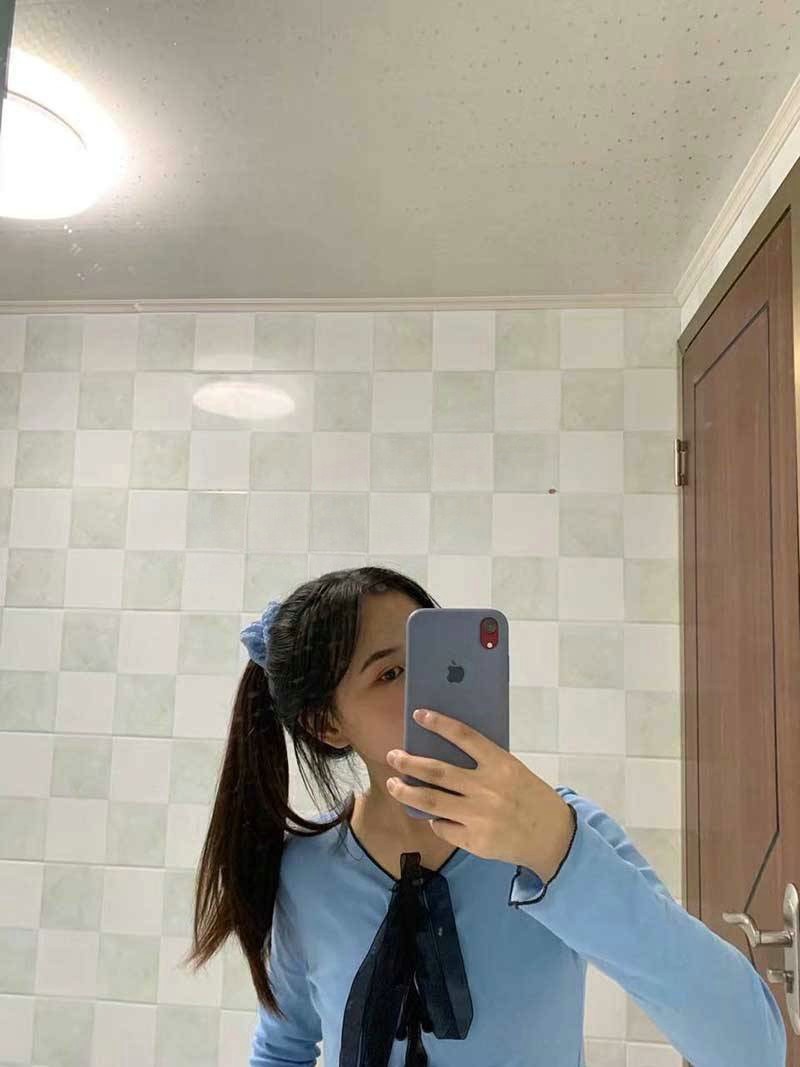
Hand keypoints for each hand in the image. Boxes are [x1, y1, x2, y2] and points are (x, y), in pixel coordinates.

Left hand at [385, 708, 574, 881]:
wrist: (552, 837)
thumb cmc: (529, 797)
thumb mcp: (513, 771)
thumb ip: (484, 764)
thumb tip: (442, 755)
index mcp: (501, 765)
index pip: (465, 737)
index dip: (440, 724)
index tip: (419, 715)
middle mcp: (488, 788)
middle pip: (438, 771)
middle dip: (409, 763)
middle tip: (393, 756)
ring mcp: (480, 816)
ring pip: (431, 802)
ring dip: (406, 792)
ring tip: (393, 784)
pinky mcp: (475, 841)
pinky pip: (443, 827)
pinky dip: (434, 819)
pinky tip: (430, 815)